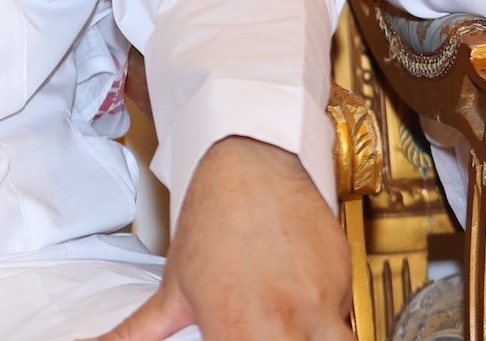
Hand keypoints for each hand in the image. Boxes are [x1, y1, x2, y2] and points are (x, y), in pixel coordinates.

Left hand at [88, 136, 350, 339]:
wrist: (249, 163)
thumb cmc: (212, 221)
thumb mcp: (172, 288)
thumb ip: (139, 331)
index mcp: (235, 331)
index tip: (234, 336)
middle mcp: (281, 325)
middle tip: (259, 326)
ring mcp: (319, 307)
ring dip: (312, 338)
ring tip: (287, 322)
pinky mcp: (343, 287)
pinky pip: (345, 321)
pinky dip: (329, 323)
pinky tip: (305, 308)